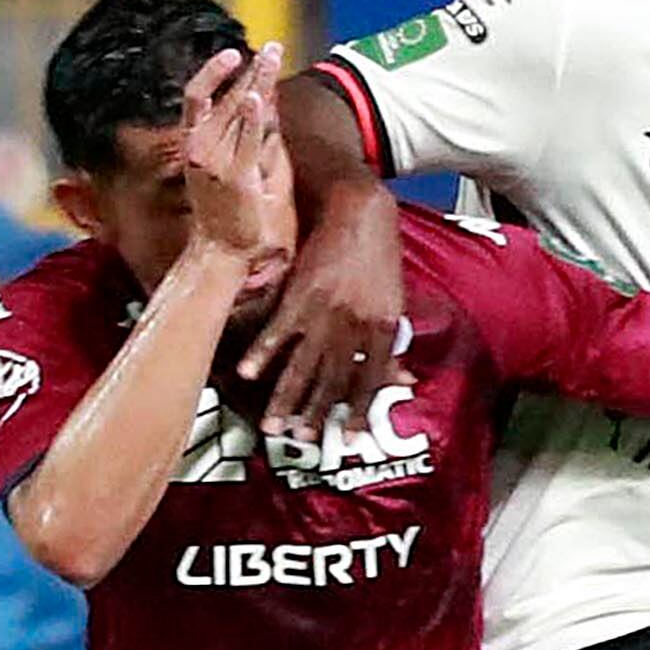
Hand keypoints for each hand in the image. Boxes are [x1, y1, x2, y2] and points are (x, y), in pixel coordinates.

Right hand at [179, 43, 290, 266]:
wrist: (221, 252)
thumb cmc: (232, 216)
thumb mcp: (241, 170)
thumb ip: (255, 140)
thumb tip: (269, 107)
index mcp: (196, 143)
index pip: (206, 96)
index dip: (221, 72)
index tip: (241, 53)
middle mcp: (201, 147)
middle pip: (223, 96)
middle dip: (248, 70)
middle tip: (270, 48)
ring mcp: (215, 161)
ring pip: (233, 110)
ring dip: (254, 82)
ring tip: (269, 57)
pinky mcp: (236, 178)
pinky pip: (245, 141)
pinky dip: (250, 117)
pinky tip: (256, 95)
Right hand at [242, 108, 403, 426]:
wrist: (360, 209)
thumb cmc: (378, 256)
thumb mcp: (394, 300)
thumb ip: (391, 342)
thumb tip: (402, 379)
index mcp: (383, 327)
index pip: (369, 380)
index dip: (357, 411)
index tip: (346, 439)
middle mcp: (355, 324)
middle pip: (332, 379)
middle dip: (314, 413)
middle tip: (299, 440)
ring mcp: (327, 310)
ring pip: (304, 363)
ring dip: (285, 397)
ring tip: (271, 425)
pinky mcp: (301, 291)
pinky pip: (278, 330)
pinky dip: (262, 353)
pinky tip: (246, 374)